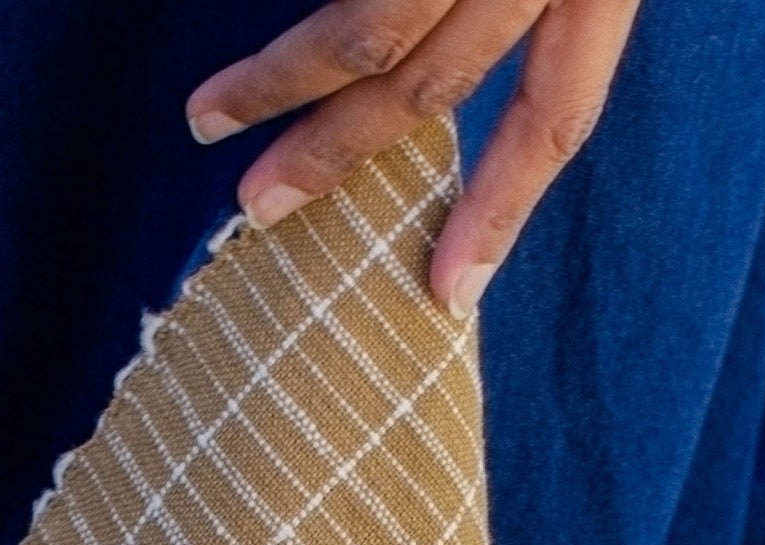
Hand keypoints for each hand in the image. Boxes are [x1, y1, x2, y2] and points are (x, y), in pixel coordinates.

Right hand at [187, 0, 643, 316]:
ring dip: (277, 82)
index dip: (502, 208)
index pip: (555, 116)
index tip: (448, 298)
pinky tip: (260, 62)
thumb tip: (419, 81)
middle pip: (429, 82)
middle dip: (332, 150)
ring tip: (208, 117)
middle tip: (256, 206)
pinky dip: (303, 20)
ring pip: (369, 26)